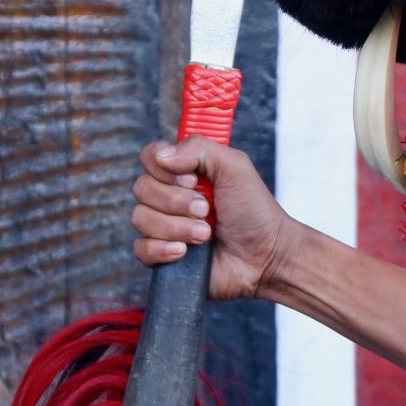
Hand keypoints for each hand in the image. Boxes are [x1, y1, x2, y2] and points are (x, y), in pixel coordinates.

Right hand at [128, 139, 294, 301]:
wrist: (264, 257)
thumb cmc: (255, 213)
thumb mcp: (235, 167)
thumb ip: (199, 148)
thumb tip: (162, 155)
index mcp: (184, 172)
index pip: (151, 156)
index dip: (164, 167)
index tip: (192, 177)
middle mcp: (169, 196)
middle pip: (142, 188)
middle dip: (177, 202)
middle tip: (206, 210)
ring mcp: (163, 226)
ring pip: (141, 218)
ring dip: (177, 227)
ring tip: (206, 234)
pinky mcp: (161, 255)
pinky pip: (141, 248)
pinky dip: (163, 249)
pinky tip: (185, 252)